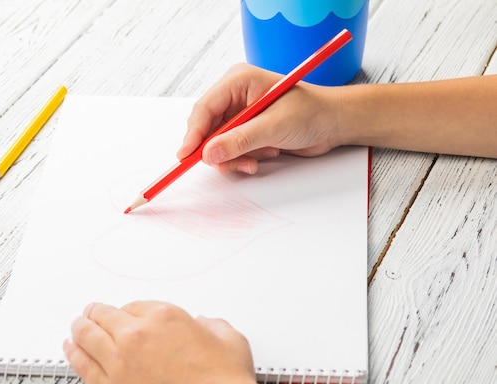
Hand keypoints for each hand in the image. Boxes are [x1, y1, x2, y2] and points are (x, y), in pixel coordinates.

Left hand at [63, 301, 263, 383]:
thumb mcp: (229, 339)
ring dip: (80, 328)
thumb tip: (205, 325)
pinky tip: (71, 349)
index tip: (127, 315)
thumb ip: (212, 326)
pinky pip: (83, 366)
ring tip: (76, 326)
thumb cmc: (224, 382)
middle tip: (91, 313)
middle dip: (96, 313)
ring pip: (88, 337)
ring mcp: (120, 363)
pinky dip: (74, 354)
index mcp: (163, 317)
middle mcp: (136, 335)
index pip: (134, 306)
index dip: (129, 311)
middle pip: (105, 316)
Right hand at [178, 63, 340, 173]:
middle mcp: (235, 96)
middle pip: (206, 127)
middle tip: (224, 165)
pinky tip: (263, 156)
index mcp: (238, 81)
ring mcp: (240, 114)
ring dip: (234, 157)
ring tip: (254, 162)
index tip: (186, 155)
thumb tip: (209, 153)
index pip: (204, 108)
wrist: (334, 124)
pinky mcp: (247, 131)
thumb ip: (240, 140)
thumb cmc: (311, 113)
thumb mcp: (274, 127)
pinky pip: (231, 150)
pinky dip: (243, 159)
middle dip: (216, 150)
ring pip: (217, 143)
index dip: (193, 133)